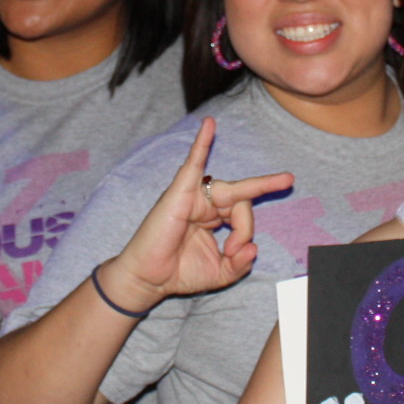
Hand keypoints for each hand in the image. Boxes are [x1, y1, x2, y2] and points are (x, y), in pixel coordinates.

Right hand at [96, 119, 293, 315]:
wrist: (149, 279)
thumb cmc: (179, 272)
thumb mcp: (221, 273)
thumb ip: (241, 262)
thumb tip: (254, 248)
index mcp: (214, 218)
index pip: (244, 214)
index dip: (246, 234)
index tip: (237, 254)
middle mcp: (206, 203)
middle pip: (242, 201)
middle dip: (246, 227)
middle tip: (234, 250)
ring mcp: (193, 194)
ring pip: (232, 192)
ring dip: (244, 213)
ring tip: (236, 238)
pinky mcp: (180, 190)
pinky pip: (194, 161)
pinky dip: (202, 141)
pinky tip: (210, 124)